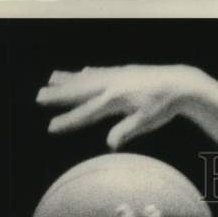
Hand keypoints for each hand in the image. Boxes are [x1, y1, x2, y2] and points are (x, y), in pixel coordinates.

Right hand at [36, 64, 210, 149]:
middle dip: (58, 96)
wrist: (179, 83)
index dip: (68, 122)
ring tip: (51, 78)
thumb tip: (110, 145)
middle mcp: (111, 85)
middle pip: (79, 92)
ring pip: (86, 78)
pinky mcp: (124, 71)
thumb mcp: (146, 122)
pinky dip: (89, 72)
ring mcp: (116, 76)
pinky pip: (100, 72)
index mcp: (114, 100)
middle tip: (38, 97)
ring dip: (68, 79)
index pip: (86, 114)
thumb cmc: (163, 106)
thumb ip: (126, 131)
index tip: (50, 127)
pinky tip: (83, 72)